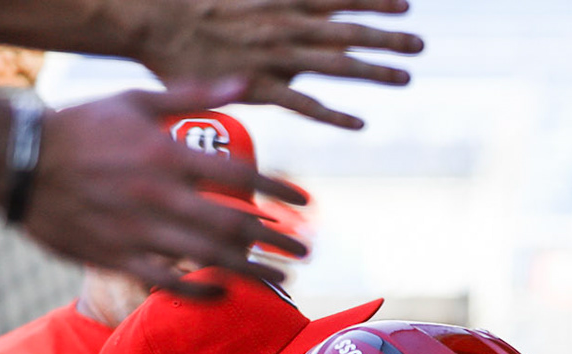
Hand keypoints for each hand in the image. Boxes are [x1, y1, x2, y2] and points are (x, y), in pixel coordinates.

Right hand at [28, 79, 307, 293]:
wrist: (13, 159)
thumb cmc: (78, 126)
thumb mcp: (134, 100)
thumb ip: (192, 95)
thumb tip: (243, 82)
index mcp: (166, 155)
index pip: (240, 176)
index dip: (279, 191)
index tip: (305, 202)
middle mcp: (158, 195)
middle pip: (234, 224)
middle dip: (276, 240)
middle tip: (302, 251)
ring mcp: (138, 229)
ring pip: (209, 257)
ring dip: (253, 271)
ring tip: (281, 279)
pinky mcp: (116, 255)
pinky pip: (167, 282)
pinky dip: (200, 291)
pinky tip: (225, 294)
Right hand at [128, 0, 424, 129]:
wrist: (152, 20)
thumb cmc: (197, 8)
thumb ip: (283, 1)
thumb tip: (315, 7)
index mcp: (280, 1)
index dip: (374, 1)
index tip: (406, 4)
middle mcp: (283, 27)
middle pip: (346, 32)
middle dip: (385, 37)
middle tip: (419, 44)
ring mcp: (272, 57)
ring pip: (333, 64)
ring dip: (371, 70)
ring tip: (405, 77)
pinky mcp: (256, 87)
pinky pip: (301, 103)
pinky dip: (331, 114)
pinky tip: (358, 123)